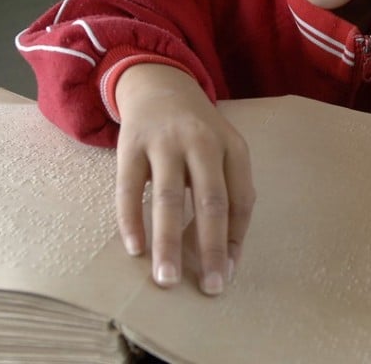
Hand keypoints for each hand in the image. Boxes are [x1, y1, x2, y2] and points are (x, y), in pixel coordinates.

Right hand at [114, 63, 255, 295]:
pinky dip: (131, 220)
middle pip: (211, 200)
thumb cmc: (196, 132)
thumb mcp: (223, 151)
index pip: (241, 200)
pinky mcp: (131, 143)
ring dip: (168, 242)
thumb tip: (225, 254)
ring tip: (166, 278)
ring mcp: (165, 141)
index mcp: (233, 146)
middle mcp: (202, 141)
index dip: (235, 240)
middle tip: (209, 286)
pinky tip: (135, 248)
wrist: (159, 84)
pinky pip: (129, 187)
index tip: (227, 274)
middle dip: (211, 247)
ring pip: (168, 197)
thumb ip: (227, 192)